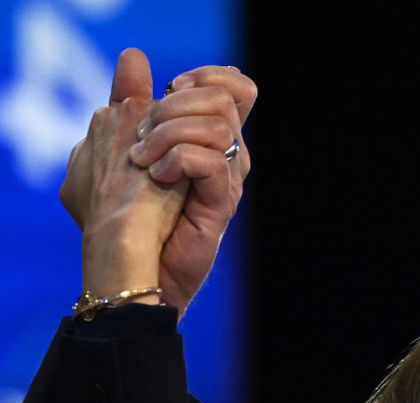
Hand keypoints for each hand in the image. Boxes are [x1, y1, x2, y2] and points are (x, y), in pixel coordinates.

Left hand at [61, 49, 255, 315]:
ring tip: (143, 161)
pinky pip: (210, 161)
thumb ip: (132, 100)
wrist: (135, 268)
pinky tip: (155, 177)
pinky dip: (176, 160)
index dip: (206, 77)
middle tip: (144, 137)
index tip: (169, 91)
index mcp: (212, 137)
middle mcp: (229, 155)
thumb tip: (133, 57)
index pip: (236, 86)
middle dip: (174, 106)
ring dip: (168, 135)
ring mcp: (228, 180)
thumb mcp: (124, 143)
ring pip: (217, 125)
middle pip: (224, 98)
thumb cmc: (130, 212)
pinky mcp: (221, 204)